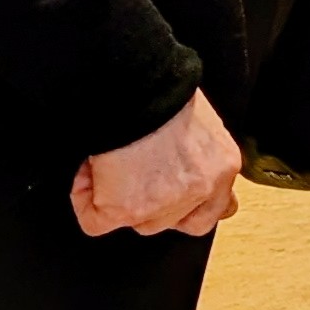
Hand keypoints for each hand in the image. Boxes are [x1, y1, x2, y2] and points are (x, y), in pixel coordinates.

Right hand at [70, 89, 240, 237]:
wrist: (140, 87)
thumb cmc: (167, 93)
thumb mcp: (203, 124)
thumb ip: (199, 154)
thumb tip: (179, 163)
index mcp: (223, 166)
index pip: (213, 211)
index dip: (187, 207)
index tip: (172, 198)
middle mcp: (200, 190)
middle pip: (170, 220)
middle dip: (150, 202)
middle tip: (133, 174)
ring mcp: (163, 205)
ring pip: (136, 222)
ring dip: (118, 198)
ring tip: (111, 163)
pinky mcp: (126, 210)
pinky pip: (96, 222)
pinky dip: (85, 199)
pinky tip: (89, 172)